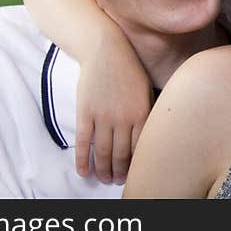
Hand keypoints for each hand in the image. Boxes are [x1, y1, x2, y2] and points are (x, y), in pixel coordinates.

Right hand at [75, 40, 152, 184]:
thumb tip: (147, 135)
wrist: (105, 50)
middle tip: (116, 181)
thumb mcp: (146, 90)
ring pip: (102, 153)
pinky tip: (83, 172)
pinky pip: (84, 142)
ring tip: (103, 179)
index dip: (135, 166)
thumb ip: (146, 113)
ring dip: (102, 170)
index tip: (132, 175)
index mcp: (141, 113)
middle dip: (118, 172)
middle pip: (120, 155)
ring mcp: (102, 116)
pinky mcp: (85, 112)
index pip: (139, 149)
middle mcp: (122, 118)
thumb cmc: (129, 68)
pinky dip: (82, 160)